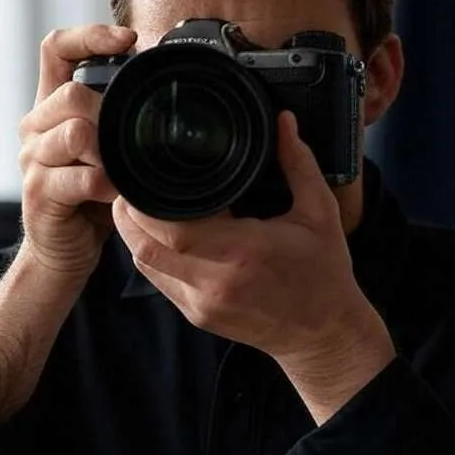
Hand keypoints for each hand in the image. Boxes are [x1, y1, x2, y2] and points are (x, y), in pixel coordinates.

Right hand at [17, 24, 135, 289]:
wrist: (63, 249)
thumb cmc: (90, 195)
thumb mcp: (106, 148)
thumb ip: (118, 118)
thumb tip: (165, 86)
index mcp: (51, 106)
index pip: (55, 48)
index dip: (89, 35)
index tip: (128, 39)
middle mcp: (35, 127)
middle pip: (70, 93)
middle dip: (108, 111)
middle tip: (129, 136)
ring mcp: (32, 159)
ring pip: (75, 133)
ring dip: (110, 152)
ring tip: (123, 169)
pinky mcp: (39, 192)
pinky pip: (82, 177)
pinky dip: (108, 184)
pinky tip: (117, 193)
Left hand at [112, 111, 386, 362]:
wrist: (324, 334)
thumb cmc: (324, 272)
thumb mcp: (320, 213)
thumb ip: (299, 163)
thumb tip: (284, 119)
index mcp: (244, 251)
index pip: (174, 228)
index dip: (147, 201)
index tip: (146, 170)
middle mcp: (215, 281)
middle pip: (146, 245)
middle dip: (129, 211)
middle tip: (131, 179)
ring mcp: (201, 303)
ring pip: (144, 264)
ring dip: (133, 232)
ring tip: (136, 200)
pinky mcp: (196, 315)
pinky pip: (157, 279)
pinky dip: (149, 251)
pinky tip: (155, 230)